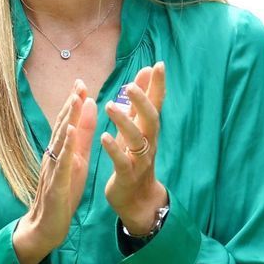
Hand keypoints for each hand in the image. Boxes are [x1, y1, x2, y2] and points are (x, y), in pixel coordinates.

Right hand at [13, 81, 96, 263]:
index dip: (74, 102)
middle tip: (80, 82)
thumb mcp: (77, 160)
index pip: (68, 122)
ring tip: (76, 99)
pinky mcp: (57, 183)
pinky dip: (66, 147)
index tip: (82, 81)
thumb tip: (88, 110)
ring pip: (60, 140)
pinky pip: (62, 162)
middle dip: (71, 103)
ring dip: (68, 119)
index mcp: (62, 150)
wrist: (47, 225)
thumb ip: (82, 137)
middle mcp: (54, 155)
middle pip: (62, 125)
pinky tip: (71, 133)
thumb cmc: (63, 192)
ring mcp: (53, 168)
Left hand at [103, 62, 169, 236]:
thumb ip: (140, 106)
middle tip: (131, 85)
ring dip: (124, 121)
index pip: (156, 103)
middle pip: (151, 119)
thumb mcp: (139, 131)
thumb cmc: (135, 160)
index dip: (158, 85)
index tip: (158, 64)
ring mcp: (140, 160)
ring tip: (110, 106)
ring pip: (137, 139)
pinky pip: (122, 161)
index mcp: (149, 131)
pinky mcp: (128, 175)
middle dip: (143, 101)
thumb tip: (146, 75)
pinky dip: (114, 148)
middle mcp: (149, 142)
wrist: (138, 199)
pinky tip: (104, 137)